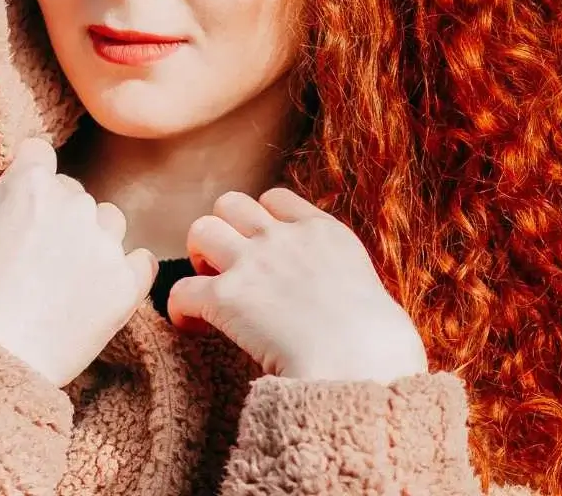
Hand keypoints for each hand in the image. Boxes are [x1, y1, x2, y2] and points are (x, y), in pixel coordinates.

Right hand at [0, 137, 157, 388]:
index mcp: (30, 185)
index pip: (39, 154)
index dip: (24, 176)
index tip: (15, 203)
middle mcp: (75, 205)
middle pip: (71, 191)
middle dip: (53, 212)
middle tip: (28, 254)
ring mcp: (106, 243)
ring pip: (107, 221)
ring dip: (89, 239)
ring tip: (58, 277)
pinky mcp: (127, 281)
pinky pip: (140, 260)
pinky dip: (123, 270)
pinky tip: (96, 289)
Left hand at [167, 187, 427, 382]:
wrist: (362, 363)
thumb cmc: (380, 345)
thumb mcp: (368, 290)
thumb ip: (342, 279)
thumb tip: (338, 301)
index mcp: (322, 231)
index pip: (275, 199)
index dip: (261, 222)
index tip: (263, 252)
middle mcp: (284, 237)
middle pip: (230, 203)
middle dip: (224, 230)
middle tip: (229, 269)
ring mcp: (253, 262)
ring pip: (200, 230)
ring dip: (198, 258)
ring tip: (211, 289)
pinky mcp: (226, 298)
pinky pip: (181, 289)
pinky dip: (181, 308)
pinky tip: (193, 328)